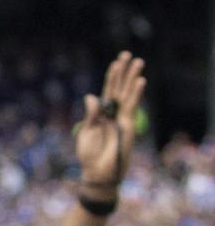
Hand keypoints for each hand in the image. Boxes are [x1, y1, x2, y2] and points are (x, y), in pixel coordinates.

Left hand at [74, 52, 145, 195]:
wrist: (98, 171)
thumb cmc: (89, 154)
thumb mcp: (86, 131)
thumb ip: (90, 113)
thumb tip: (92, 95)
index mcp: (101, 114)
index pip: (108, 91)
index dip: (112, 77)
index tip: (116, 63)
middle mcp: (113, 113)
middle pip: (120, 88)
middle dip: (124, 72)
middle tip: (128, 54)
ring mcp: (123, 117)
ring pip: (128, 93)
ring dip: (133, 78)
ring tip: (138, 62)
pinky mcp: (129, 124)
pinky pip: (133, 106)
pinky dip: (136, 93)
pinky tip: (139, 81)